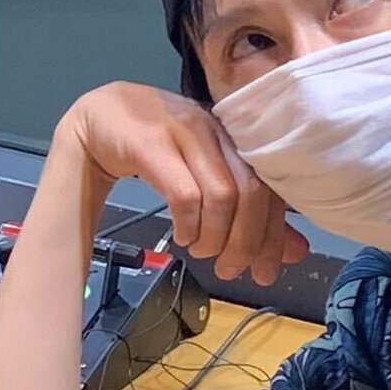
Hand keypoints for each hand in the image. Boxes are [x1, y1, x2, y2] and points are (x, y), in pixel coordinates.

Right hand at [53, 80, 306, 285]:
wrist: (97, 117)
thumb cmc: (156, 147)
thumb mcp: (206, 177)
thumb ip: (248, 211)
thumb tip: (293, 252)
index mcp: (236, 138)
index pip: (271, 189)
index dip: (273, 236)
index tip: (264, 272)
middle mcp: (216, 131)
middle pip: (251, 194)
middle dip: (246, 243)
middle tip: (230, 270)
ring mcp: (185, 133)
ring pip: (222, 195)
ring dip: (215, 237)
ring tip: (201, 252)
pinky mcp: (151, 144)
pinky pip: (184, 194)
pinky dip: (188, 225)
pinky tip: (181, 236)